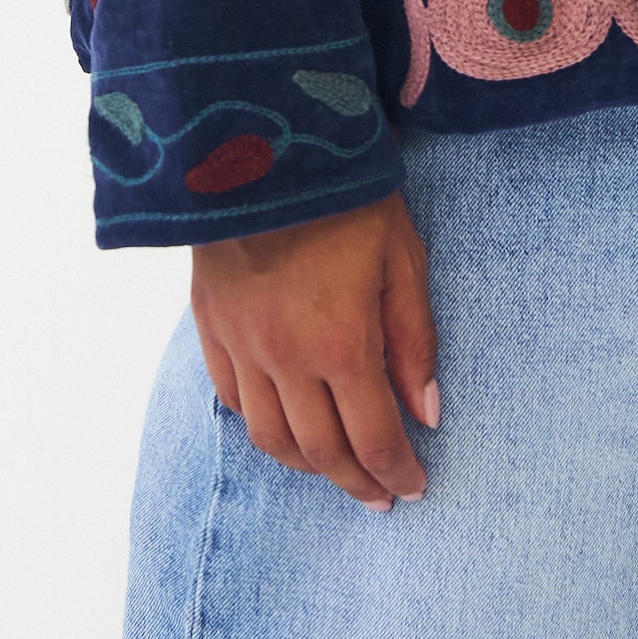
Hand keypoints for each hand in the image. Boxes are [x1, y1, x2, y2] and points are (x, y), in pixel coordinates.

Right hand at [189, 189, 439, 510]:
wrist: (262, 142)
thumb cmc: (346, 195)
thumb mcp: (401, 257)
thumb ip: (414, 340)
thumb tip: (426, 412)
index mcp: (340, 343)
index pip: (372, 437)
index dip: (396, 471)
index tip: (414, 487)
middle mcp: (285, 358)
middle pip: (320, 452)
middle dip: (355, 481)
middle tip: (380, 496)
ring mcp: (241, 346)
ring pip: (270, 438)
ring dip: (307, 466)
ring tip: (334, 469)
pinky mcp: (211, 326)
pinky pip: (232, 399)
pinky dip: (261, 426)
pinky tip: (283, 426)